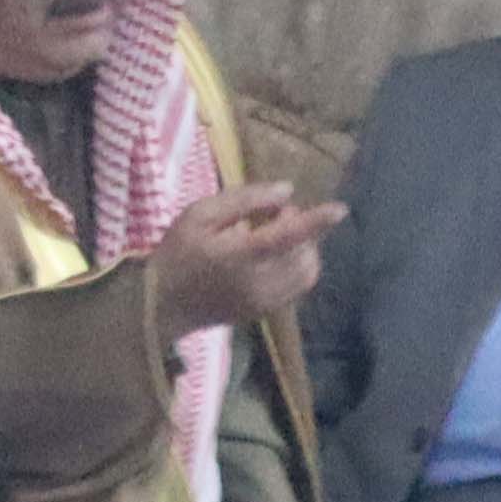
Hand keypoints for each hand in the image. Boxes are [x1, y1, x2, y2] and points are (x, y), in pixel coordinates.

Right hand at [145, 183, 341, 340]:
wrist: (160, 305)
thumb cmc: (176, 254)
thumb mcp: (197, 216)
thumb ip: (241, 200)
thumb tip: (286, 191)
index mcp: (239, 255)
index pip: (287, 236)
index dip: (316, 222)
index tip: (340, 209)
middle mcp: (259, 281)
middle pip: (303, 251)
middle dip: (301, 228)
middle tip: (275, 215)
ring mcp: (266, 300)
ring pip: (308, 270)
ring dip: (305, 248)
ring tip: (278, 236)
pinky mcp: (268, 310)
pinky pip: (300, 285)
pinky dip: (299, 265)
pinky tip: (278, 257)